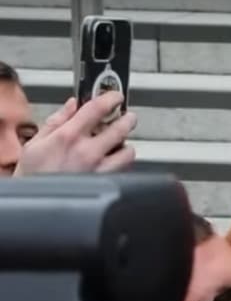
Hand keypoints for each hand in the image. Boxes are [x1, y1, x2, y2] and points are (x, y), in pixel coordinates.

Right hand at [14, 93, 135, 175]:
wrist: (36, 204)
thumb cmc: (33, 175)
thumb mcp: (36, 142)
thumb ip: (57, 121)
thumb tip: (72, 105)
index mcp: (69, 136)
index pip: (97, 109)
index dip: (111, 98)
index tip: (116, 96)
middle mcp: (87, 152)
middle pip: (121, 128)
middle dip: (127, 119)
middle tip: (127, 117)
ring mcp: (100, 169)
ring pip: (128, 151)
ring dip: (126, 144)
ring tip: (119, 143)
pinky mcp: (106, 183)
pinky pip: (125, 169)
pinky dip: (123, 163)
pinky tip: (115, 160)